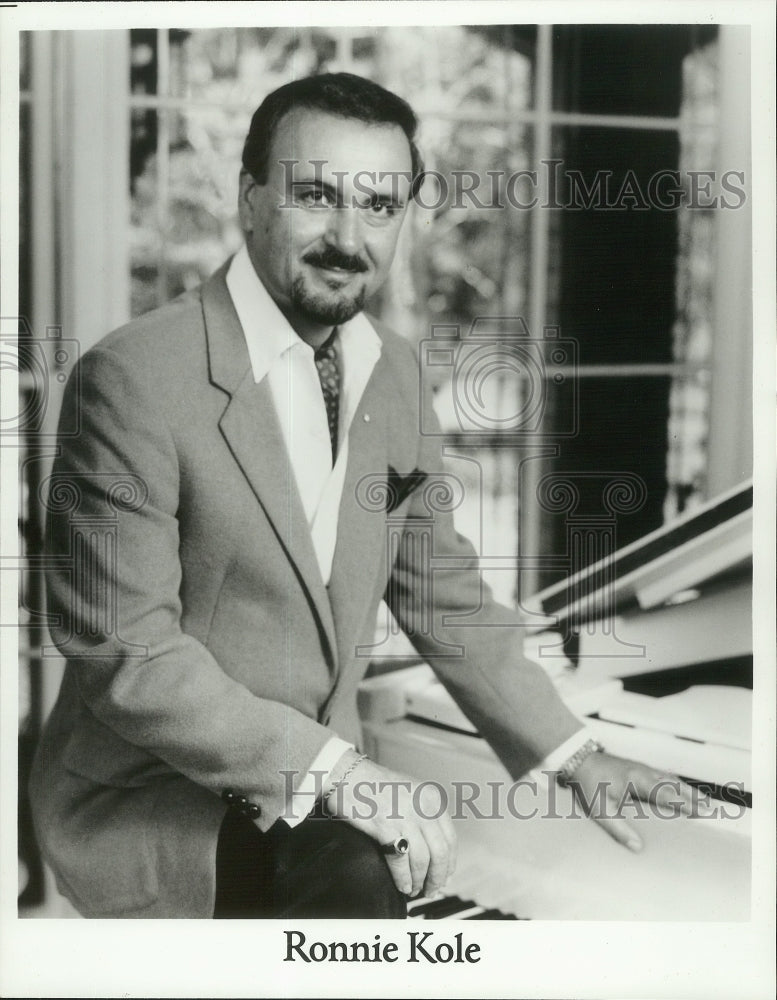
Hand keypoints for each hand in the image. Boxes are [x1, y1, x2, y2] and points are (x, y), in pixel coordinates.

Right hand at [323, 756, 455, 898]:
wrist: (348, 774)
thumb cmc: (376, 785)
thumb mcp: (411, 791)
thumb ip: (425, 814)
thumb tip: (434, 848)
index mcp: (431, 799)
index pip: (450, 839)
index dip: (449, 863)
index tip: (445, 877)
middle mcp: (423, 807)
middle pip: (440, 853)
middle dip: (437, 877)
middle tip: (432, 890)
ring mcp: (405, 816)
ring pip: (422, 860)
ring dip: (420, 881)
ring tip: (414, 890)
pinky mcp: (385, 826)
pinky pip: (400, 861)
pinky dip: (403, 878)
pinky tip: (402, 885)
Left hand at [566, 750, 697, 851]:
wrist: (579, 758)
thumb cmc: (589, 784)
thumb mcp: (599, 809)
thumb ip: (617, 829)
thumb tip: (637, 848)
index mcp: (637, 781)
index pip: (667, 795)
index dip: (686, 804)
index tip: (704, 811)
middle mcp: (644, 772)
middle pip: (674, 785)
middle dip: (694, 797)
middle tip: (713, 808)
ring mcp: (642, 768)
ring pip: (671, 779)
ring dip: (688, 789)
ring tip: (704, 800)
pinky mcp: (639, 767)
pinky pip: (663, 775)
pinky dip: (676, 783)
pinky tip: (681, 788)